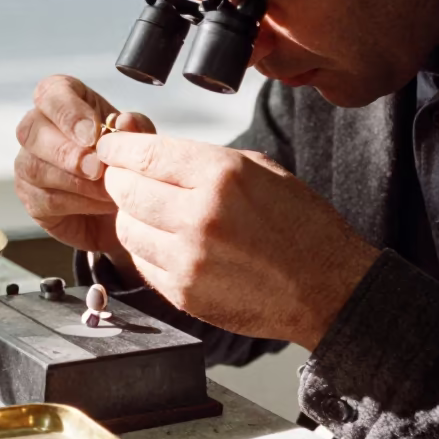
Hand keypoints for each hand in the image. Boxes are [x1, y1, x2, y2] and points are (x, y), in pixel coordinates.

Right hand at [14, 75, 154, 255]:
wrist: (126, 207)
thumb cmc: (125, 163)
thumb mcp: (139, 141)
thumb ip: (136, 128)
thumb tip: (124, 121)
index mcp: (65, 102)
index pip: (49, 92)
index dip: (67, 112)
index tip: (92, 134)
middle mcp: (38, 128)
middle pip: (30, 129)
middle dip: (67, 152)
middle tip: (97, 168)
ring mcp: (28, 163)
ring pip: (34, 167)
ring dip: (77, 182)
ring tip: (109, 190)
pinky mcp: (31, 197)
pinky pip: (45, 200)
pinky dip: (78, 203)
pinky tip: (100, 204)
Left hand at [97, 133, 379, 348]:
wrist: (327, 288)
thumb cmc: (299, 226)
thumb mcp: (259, 169)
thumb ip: (202, 159)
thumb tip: (150, 150)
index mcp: (221, 174)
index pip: (144, 153)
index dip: (119, 147)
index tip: (111, 147)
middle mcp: (200, 214)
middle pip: (126, 189)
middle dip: (120, 180)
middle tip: (126, 178)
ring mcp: (189, 258)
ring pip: (126, 228)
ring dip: (131, 216)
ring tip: (152, 212)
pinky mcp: (184, 292)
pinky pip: (142, 263)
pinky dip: (147, 249)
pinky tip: (168, 242)